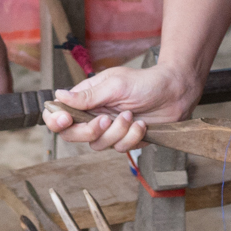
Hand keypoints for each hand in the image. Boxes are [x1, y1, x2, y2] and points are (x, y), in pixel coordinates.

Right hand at [40, 62, 200, 152]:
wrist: (174, 93)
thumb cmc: (144, 82)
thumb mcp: (114, 85)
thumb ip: (87, 95)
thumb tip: (59, 95)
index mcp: (86, 98)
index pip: (60, 113)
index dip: (56, 121)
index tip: (65, 120)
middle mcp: (94, 115)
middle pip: (73, 135)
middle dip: (89, 131)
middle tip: (104, 120)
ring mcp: (109, 130)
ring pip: (97, 145)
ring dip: (117, 131)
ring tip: (131, 115)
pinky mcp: (124, 140)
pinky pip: (119, 148)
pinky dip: (132, 136)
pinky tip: (141, 123)